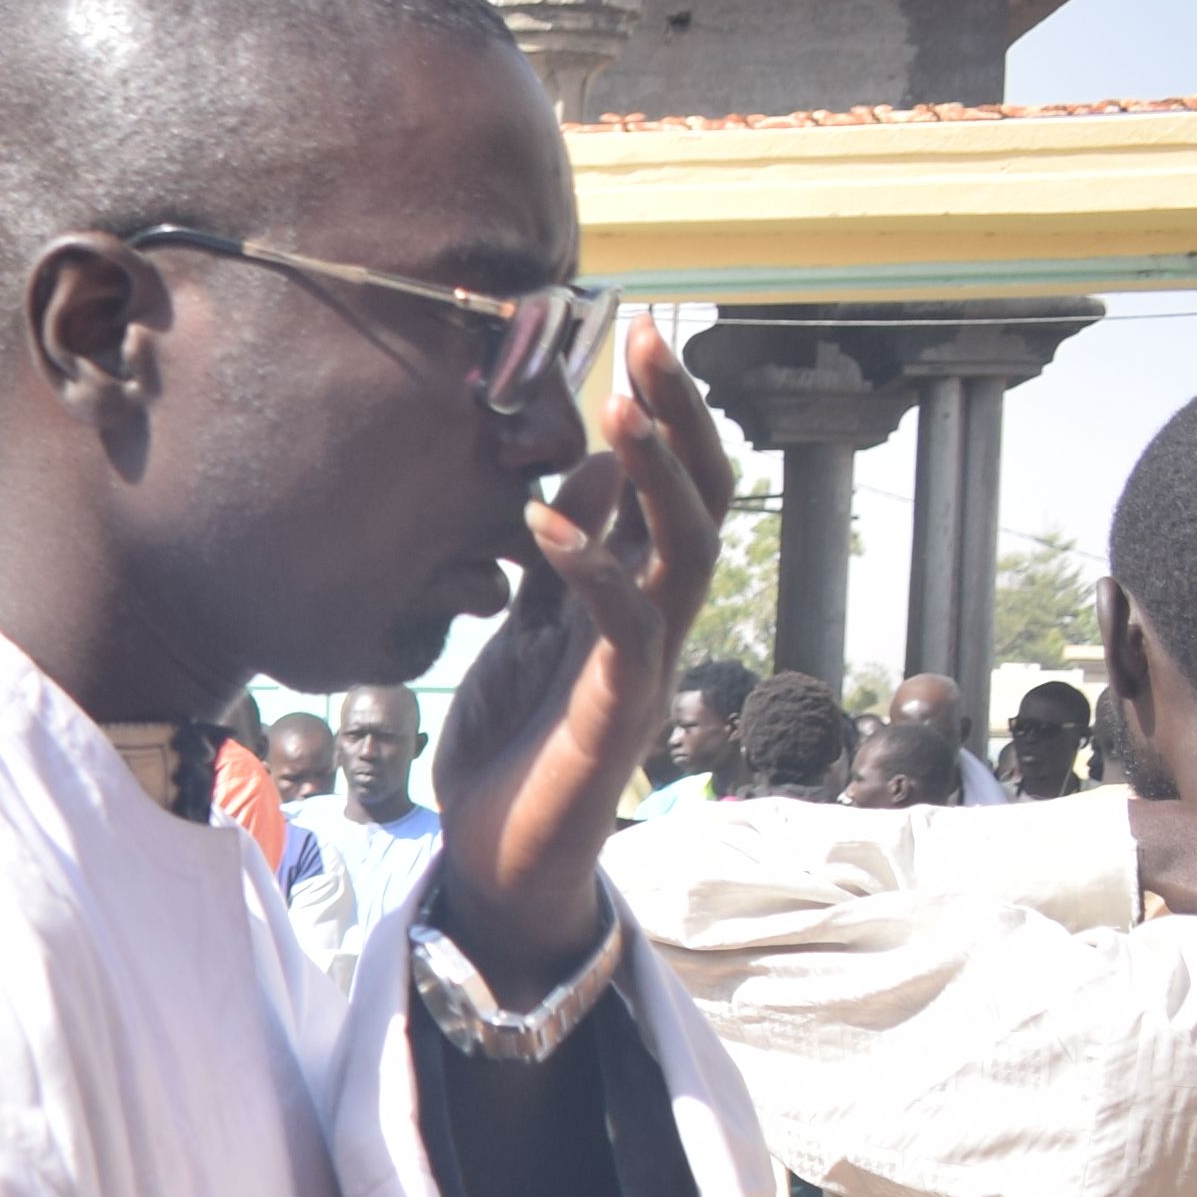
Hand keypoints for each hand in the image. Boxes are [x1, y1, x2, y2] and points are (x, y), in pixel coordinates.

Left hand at [434, 310, 735, 993]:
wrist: (499, 862)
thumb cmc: (514, 749)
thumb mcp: (523, 633)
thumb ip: (557, 564)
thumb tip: (577, 476)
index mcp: (627, 598)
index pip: (666, 486)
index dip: (660, 412)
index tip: (635, 334)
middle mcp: (651, 623)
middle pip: (698, 500)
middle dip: (679, 418)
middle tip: (651, 338)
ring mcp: (642, 667)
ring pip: (684, 554)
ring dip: (657, 478)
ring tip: (623, 409)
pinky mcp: (617, 715)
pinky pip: (621, 629)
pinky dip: (589, 569)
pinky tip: (544, 524)